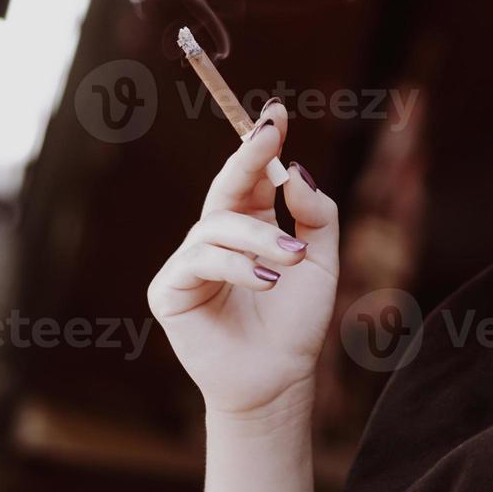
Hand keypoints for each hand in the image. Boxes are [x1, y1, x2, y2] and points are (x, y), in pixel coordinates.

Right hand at [148, 101, 338, 418]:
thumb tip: (295, 170)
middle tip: (271, 136)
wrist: (280, 378)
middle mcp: (216, 236)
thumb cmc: (297, 322)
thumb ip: (316, 214)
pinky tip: (267, 282)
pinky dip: (238, 266)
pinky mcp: (169, 289)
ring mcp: (190, 261)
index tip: (276, 113)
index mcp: (251, 224)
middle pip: (225, 186)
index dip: (260, 143)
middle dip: (247, 157)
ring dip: (262, 238)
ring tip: (293, 260)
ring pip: (219, 225)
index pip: (250, 174)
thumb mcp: (323, 261)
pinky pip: (200, 260)